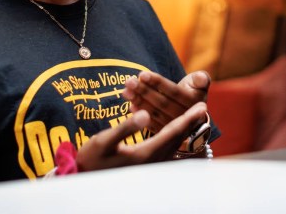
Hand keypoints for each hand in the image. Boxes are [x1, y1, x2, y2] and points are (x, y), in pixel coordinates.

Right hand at [76, 102, 207, 171]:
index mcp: (145, 154)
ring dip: (184, 131)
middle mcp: (152, 162)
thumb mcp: (104, 141)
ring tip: (193, 118)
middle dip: (191, 123)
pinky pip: (166, 150)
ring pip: (173, 146)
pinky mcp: (144, 168)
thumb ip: (125, 127)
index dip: (187, 118)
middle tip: (203, 108)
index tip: (201, 106)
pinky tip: (174, 133)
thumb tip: (145, 113)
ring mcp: (149, 167)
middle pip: (177, 139)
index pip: (172, 133)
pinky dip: (174, 138)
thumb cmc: (91, 159)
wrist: (82, 179)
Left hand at [122, 70, 210, 133]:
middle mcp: (186, 118)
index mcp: (194, 103)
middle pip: (162, 103)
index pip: (174, 92)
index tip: (142, 74)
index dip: (157, 82)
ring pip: (155, 113)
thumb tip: (201, 77)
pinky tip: (131, 106)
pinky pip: (152, 125)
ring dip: (139, 102)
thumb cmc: (192, 93)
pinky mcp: (166, 135)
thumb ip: (201, 79)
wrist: (192, 117)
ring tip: (126, 91)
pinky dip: (141, 116)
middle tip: (129, 81)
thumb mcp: (200, 85)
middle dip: (144, 91)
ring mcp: (175, 128)